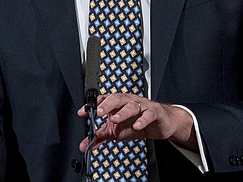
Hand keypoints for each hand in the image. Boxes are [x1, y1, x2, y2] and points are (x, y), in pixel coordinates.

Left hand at [77, 93, 196, 152]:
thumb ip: (100, 137)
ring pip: (132, 105)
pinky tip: (136, 126)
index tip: (82, 112)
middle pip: (116, 98)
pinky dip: (142, 120)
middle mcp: (129, 101)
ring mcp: (142, 105)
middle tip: (98, 113)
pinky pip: (148, 114)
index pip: (103, 100)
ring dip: (123, 112)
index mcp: (118, 103)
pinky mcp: (154, 112)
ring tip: (114, 120)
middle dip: (106, 105)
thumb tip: (85, 145)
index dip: (92, 105)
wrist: (160, 124)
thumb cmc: (136, 123)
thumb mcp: (115, 131)